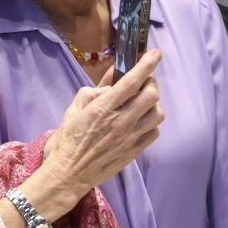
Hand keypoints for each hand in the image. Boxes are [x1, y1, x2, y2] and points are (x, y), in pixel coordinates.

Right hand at [31, 49, 165, 207]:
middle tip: (143, 82)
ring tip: (142, 104)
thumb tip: (111, 83)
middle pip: (152, 95)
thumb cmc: (69, 139)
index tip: (155, 54)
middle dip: (151, 82)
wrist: (70, 173)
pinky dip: (150, 123)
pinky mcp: (135, 151)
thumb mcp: (73, 109)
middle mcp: (121, 121)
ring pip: (158, 113)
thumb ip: (92, 92)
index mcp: (104, 108)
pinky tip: (139, 122)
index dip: (147, 64)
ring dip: (153, 104)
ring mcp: (131, 137)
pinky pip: (154, 132)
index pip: (132, 80)